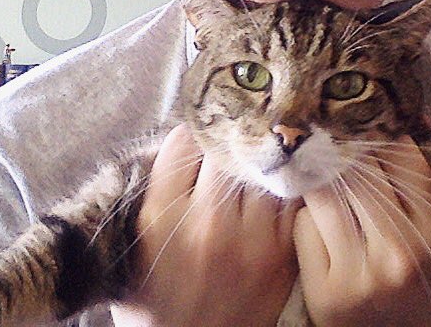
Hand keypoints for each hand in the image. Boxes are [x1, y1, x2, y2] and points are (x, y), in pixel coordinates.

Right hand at [114, 123, 299, 326]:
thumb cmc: (154, 296)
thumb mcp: (139, 239)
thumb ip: (157, 186)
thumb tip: (186, 135)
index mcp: (162, 217)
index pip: (185, 142)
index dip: (194, 134)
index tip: (200, 135)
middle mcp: (208, 223)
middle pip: (227, 149)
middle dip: (229, 140)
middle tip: (233, 138)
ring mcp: (250, 240)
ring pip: (263, 166)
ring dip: (259, 158)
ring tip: (259, 154)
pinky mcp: (281, 254)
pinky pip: (291, 197)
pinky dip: (284, 184)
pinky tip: (279, 180)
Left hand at [293, 136, 430, 326]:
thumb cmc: (419, 282)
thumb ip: (417, 186)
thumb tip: (394, 126)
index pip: (401, 158)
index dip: (380, 137)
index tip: (367, 130)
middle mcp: (399, 253)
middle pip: (358, 172)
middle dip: (343, 154)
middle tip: (333, 143)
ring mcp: (360, 275)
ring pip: (325, 193)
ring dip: (320, 182)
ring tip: (321, 179)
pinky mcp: (325, 293)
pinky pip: (304, 226)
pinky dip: (307, 219)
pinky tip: (318, 226)